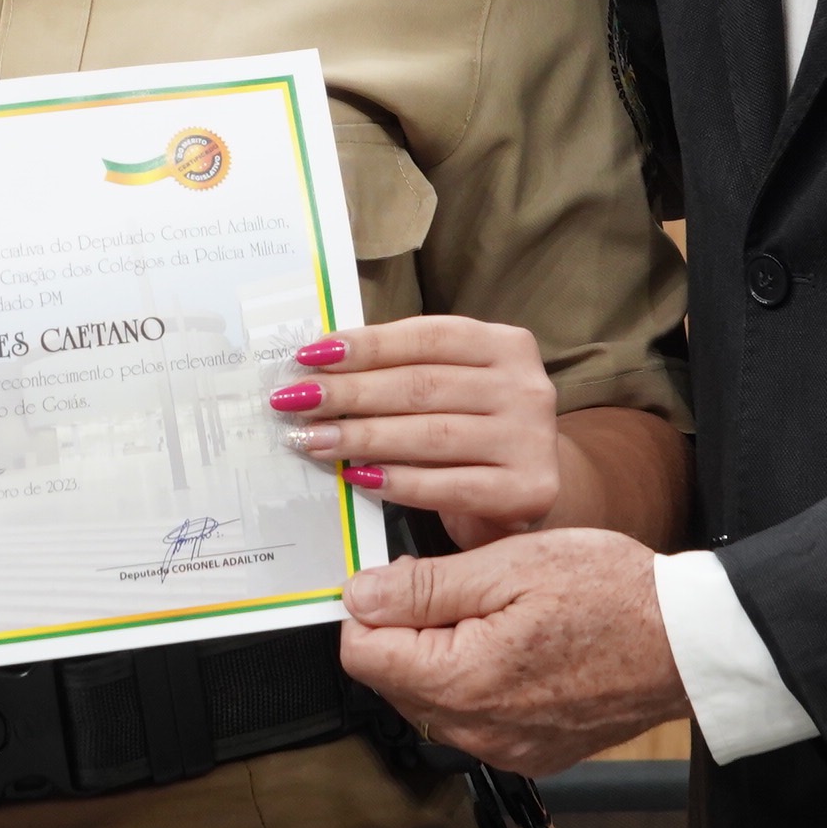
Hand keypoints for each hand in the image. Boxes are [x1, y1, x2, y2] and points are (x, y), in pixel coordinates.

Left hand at [267, 315, 560, 544]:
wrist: (529, 488)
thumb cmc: (475, 428)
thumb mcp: (452, 387)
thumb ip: (404, 370)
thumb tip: (320, 363)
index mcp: (508, 344)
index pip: (426, 338)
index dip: (365, 345)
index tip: (309, 356)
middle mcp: (527, 387)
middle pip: (422, 385)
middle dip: (349, 393)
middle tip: (295, 401)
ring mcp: (531, 439)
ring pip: (430, 434)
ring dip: (361, 437)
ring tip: (311, 439)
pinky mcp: (527, 489)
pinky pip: (448, 485)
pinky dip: (396, 481)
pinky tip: (356, 477)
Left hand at [338, 527, 687, 776]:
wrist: (688, 642)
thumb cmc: (610, 593)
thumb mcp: (508, 565)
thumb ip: (423, 587)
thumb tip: (359, 597)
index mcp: (461, 681)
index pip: (361, 654)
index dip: (372, 607)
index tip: (402, 579)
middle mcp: (476, 730)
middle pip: (392, 680)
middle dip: (407, 632)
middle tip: (461, 588)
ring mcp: (505, 748)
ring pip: (431, 701)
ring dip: (441, 657)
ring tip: (495, 615)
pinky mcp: (532, 754)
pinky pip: (474, 719)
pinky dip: (478, 683)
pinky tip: (516, 649)